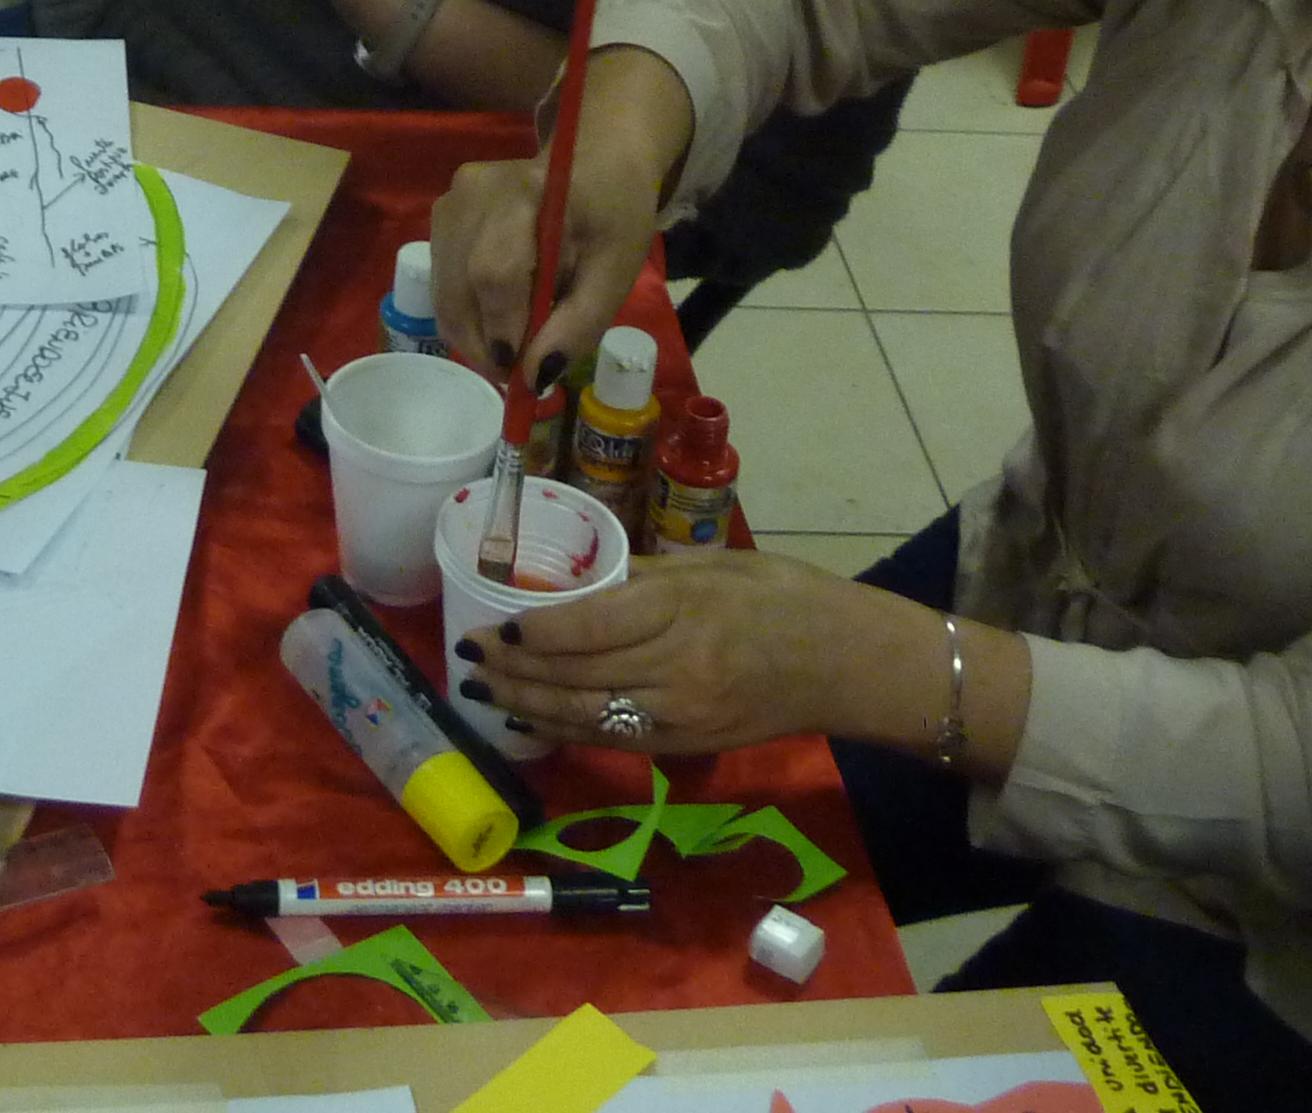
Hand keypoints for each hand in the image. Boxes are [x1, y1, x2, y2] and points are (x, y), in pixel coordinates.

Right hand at [430, 44, 692, 381]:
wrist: (594, 158)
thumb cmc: (613, 214)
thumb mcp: (616, 272)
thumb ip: (579, 326)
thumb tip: (535, 379)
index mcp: (529, 193)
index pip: (496, 271)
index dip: (502, 329)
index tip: (522, 373)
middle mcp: (474, 191)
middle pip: (460, 286)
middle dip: (485, 344)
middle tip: (517, 375)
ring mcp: (450, 201)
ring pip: (444, 292)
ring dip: (473, 335)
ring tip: (512, 345)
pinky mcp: (440, 215)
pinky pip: (442, 283)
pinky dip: (466, 314)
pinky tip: (499, 314)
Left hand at [454, 551, 863, 754]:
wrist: (845, 663)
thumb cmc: (782, 595)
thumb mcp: (711, 565)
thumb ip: (641, 577)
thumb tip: (575, 584)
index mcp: (681, 608)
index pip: (586, 627)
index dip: (531, 631)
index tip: (493, 624)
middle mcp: (675, 667)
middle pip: (574, 674)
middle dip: (512, 667)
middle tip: (466, 654)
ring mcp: (679, 714)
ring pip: (584, 714)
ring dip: (526, 703)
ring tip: (481, 689)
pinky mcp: (686, 745)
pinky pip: (612, 738)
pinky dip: (565, 728)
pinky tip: (530, 716)